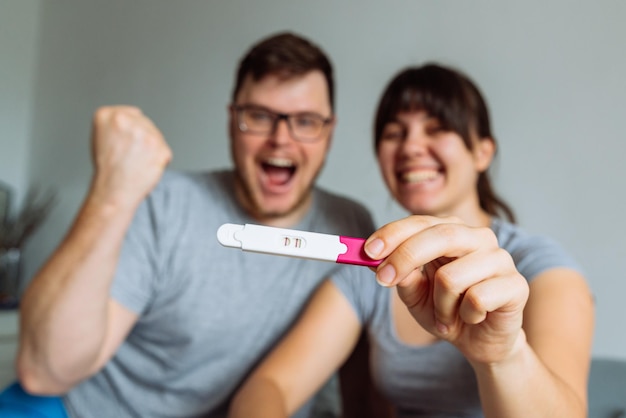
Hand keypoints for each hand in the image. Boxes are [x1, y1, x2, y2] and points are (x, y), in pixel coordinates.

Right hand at [89, 106, 171, 208]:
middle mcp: (127, 121)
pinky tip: (145, 167)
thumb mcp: (100, 134)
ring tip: (136, 162)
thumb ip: (116, 123)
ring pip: (156, 137)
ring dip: (151, 149)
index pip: (133, 114)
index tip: (126, 142)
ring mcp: (146, 134)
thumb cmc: (107, 168)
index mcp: (108, 115)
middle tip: (131, 155)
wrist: (113, 190)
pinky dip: (159, 161)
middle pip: (146, 124)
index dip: (132, 130)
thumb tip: (136, 116)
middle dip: (142, 138)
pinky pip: (165, 151)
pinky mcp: (161, 148)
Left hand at [364, 216, 528, 365]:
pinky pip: (476, 299)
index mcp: (452, 232)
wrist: (481, 341)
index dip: (392, 234)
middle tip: (384, 280)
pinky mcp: (516, 284)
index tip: (368, 252)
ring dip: (439, 305)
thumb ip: (402, 277)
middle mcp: (478, 238)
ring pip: (452, 276)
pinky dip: (464, 315)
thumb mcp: (415, 296)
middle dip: (406, 257)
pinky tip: (471, 318)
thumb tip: (382, 262)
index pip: (420, 222)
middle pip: (440, 235)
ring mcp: (500, 259)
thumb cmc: (448, 310)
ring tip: (446, 316)